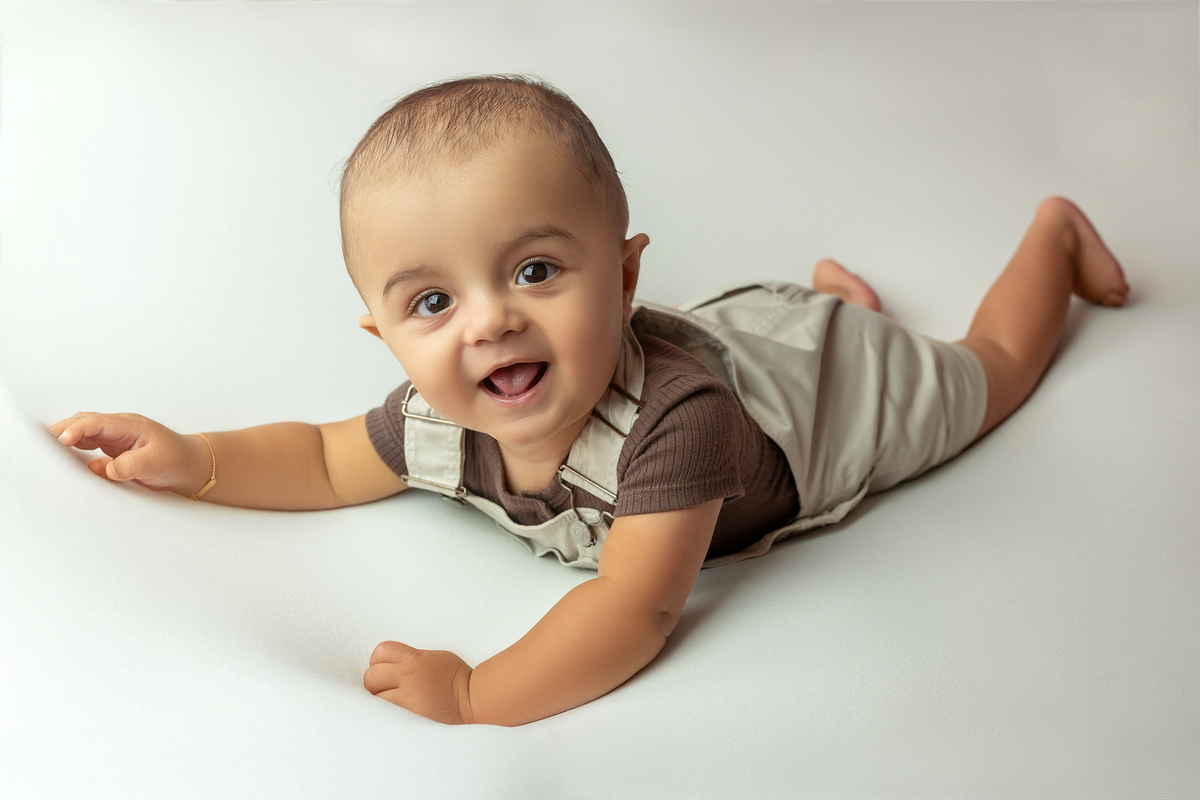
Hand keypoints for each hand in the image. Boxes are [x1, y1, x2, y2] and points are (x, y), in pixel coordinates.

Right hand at [48, 412, 208, 494]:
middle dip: (63, 430)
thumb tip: (105, 468)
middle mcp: (119, 429)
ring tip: (47, 450)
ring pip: (83, 434)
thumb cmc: (178, 460)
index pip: (97, 422)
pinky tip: (64, 459)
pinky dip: (74, 450)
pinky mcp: (113, 451)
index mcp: (130, 426)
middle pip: (84, 423)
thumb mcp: (157, 463)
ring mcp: (115, 439)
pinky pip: (88, 447)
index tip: (62, 440)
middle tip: (43, 443)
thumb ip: (132, 465)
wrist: (191, 466)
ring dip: (66, 439)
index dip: (77, 429)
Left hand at [363, 641, 474, 724]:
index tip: (386, 669)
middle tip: (387, 688)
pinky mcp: (408, 719)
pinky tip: (395, 716)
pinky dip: (386, 716)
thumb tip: (391, 665)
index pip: (381, 652)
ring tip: (393, 703)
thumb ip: (412, 659)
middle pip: (371, 676)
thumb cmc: (456, 679)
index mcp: (415, 659)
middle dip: (376, 682)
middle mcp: (408, 677)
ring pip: (374, 699)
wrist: (472, 701)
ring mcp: (407, 700)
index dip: (380, 660)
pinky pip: (385, 717)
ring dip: (380, 701)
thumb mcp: (435, 658)